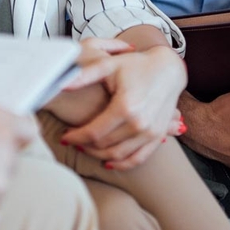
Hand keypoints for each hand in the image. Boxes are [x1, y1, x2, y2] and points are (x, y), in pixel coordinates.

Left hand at [60, 46, 185, 170]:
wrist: (169, 69)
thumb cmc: (138, 65)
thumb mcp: (110, 65)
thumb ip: (85, 75)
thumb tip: (60, 84)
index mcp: (125, 107)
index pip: (93, 132)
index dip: (76, 137)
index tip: (65, 135)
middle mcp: (139, 123)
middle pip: (104, 145)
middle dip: (84, 145)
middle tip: (73, 140)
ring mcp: (151, 132)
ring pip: (118, 154)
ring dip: (99, 155)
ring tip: (86, 148)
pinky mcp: (158, 136)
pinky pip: (138, 158)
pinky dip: (122, 164)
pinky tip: (108, 162)